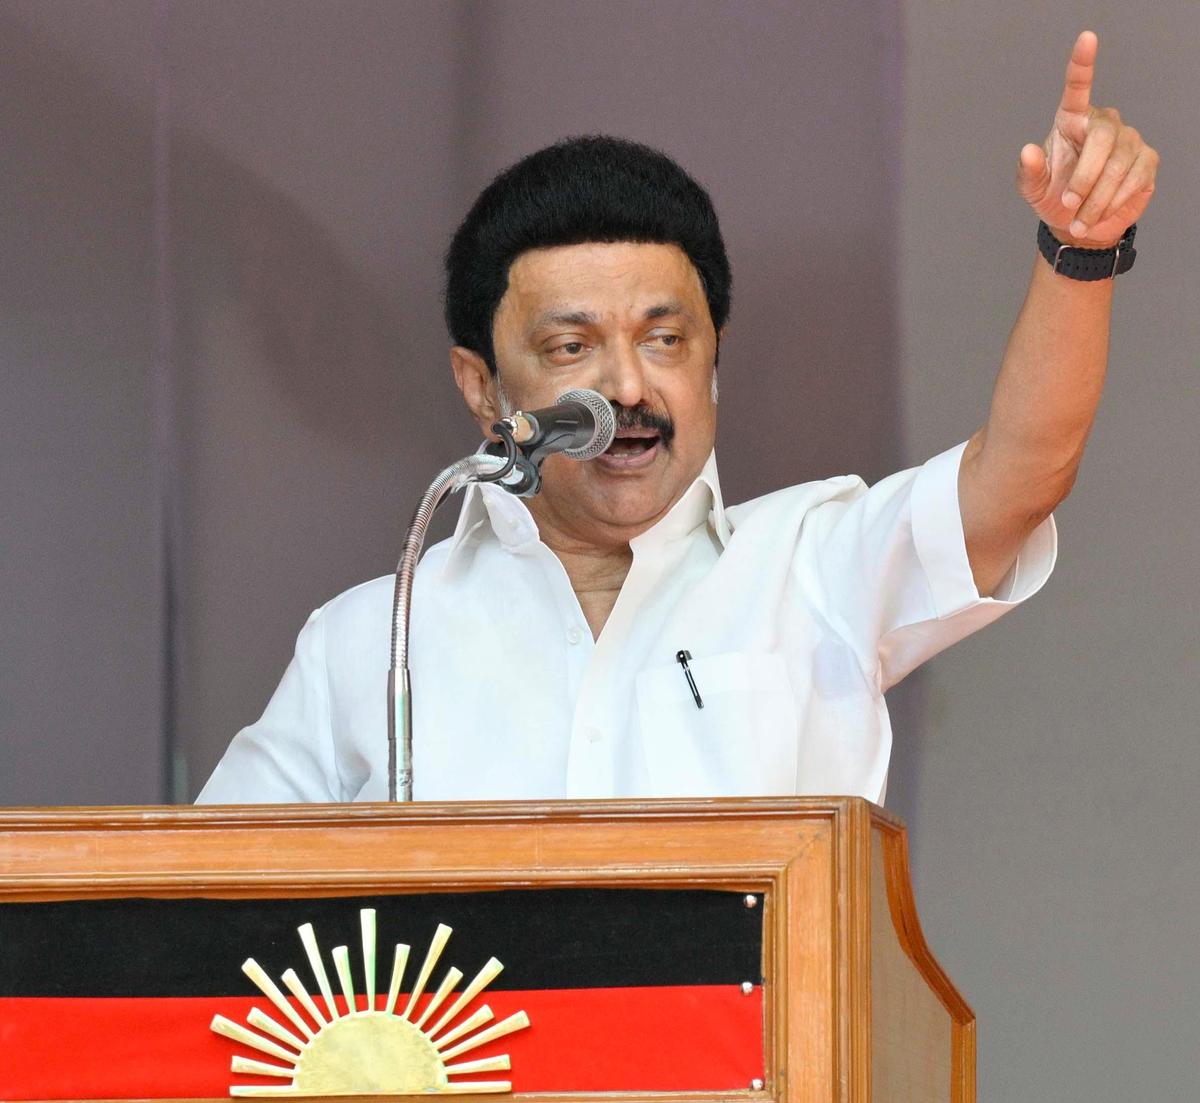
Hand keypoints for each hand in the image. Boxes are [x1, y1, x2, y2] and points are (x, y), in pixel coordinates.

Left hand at [1016, 31, 1158, 247]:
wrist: (1079, 224)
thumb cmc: (1054, 197)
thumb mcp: (1033, 190)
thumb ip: (1028, 172)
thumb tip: (1027, 150)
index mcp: (1071, 121)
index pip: (1078, 88)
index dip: (1083, 64)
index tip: (1087, 38)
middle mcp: (1102, 123)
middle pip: (1103, 138)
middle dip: (1084, 178)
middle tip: (1069, 204)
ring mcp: (1128, 139)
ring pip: (1118, 165)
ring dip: (1096, 199)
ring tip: (1080, 219)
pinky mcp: (1147, 160)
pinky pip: (1134, 178)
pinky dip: (1114, 202)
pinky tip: (1100, 213)